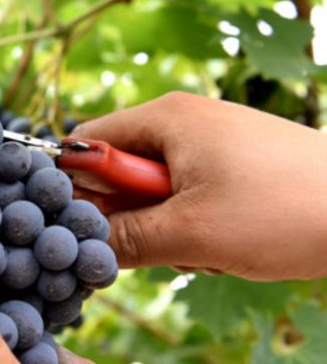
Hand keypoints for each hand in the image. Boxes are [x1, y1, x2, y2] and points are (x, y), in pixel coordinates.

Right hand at [70, 92, 326, 280]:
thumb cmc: (285, 209)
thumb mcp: (192, 233)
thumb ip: (126, 239)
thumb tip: (83, 246)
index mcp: (166, 117)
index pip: (88, 142)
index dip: (79, 186)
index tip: (94, 226)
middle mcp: (184, 121)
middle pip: (121, 170)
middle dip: (133, 214)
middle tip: (163, 243)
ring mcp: (212, 142)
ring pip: (156, 190)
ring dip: (167, 227)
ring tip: (207, 246)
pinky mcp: (234, 164)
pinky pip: (189, 195)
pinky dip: (195, 225)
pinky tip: (227, 243)